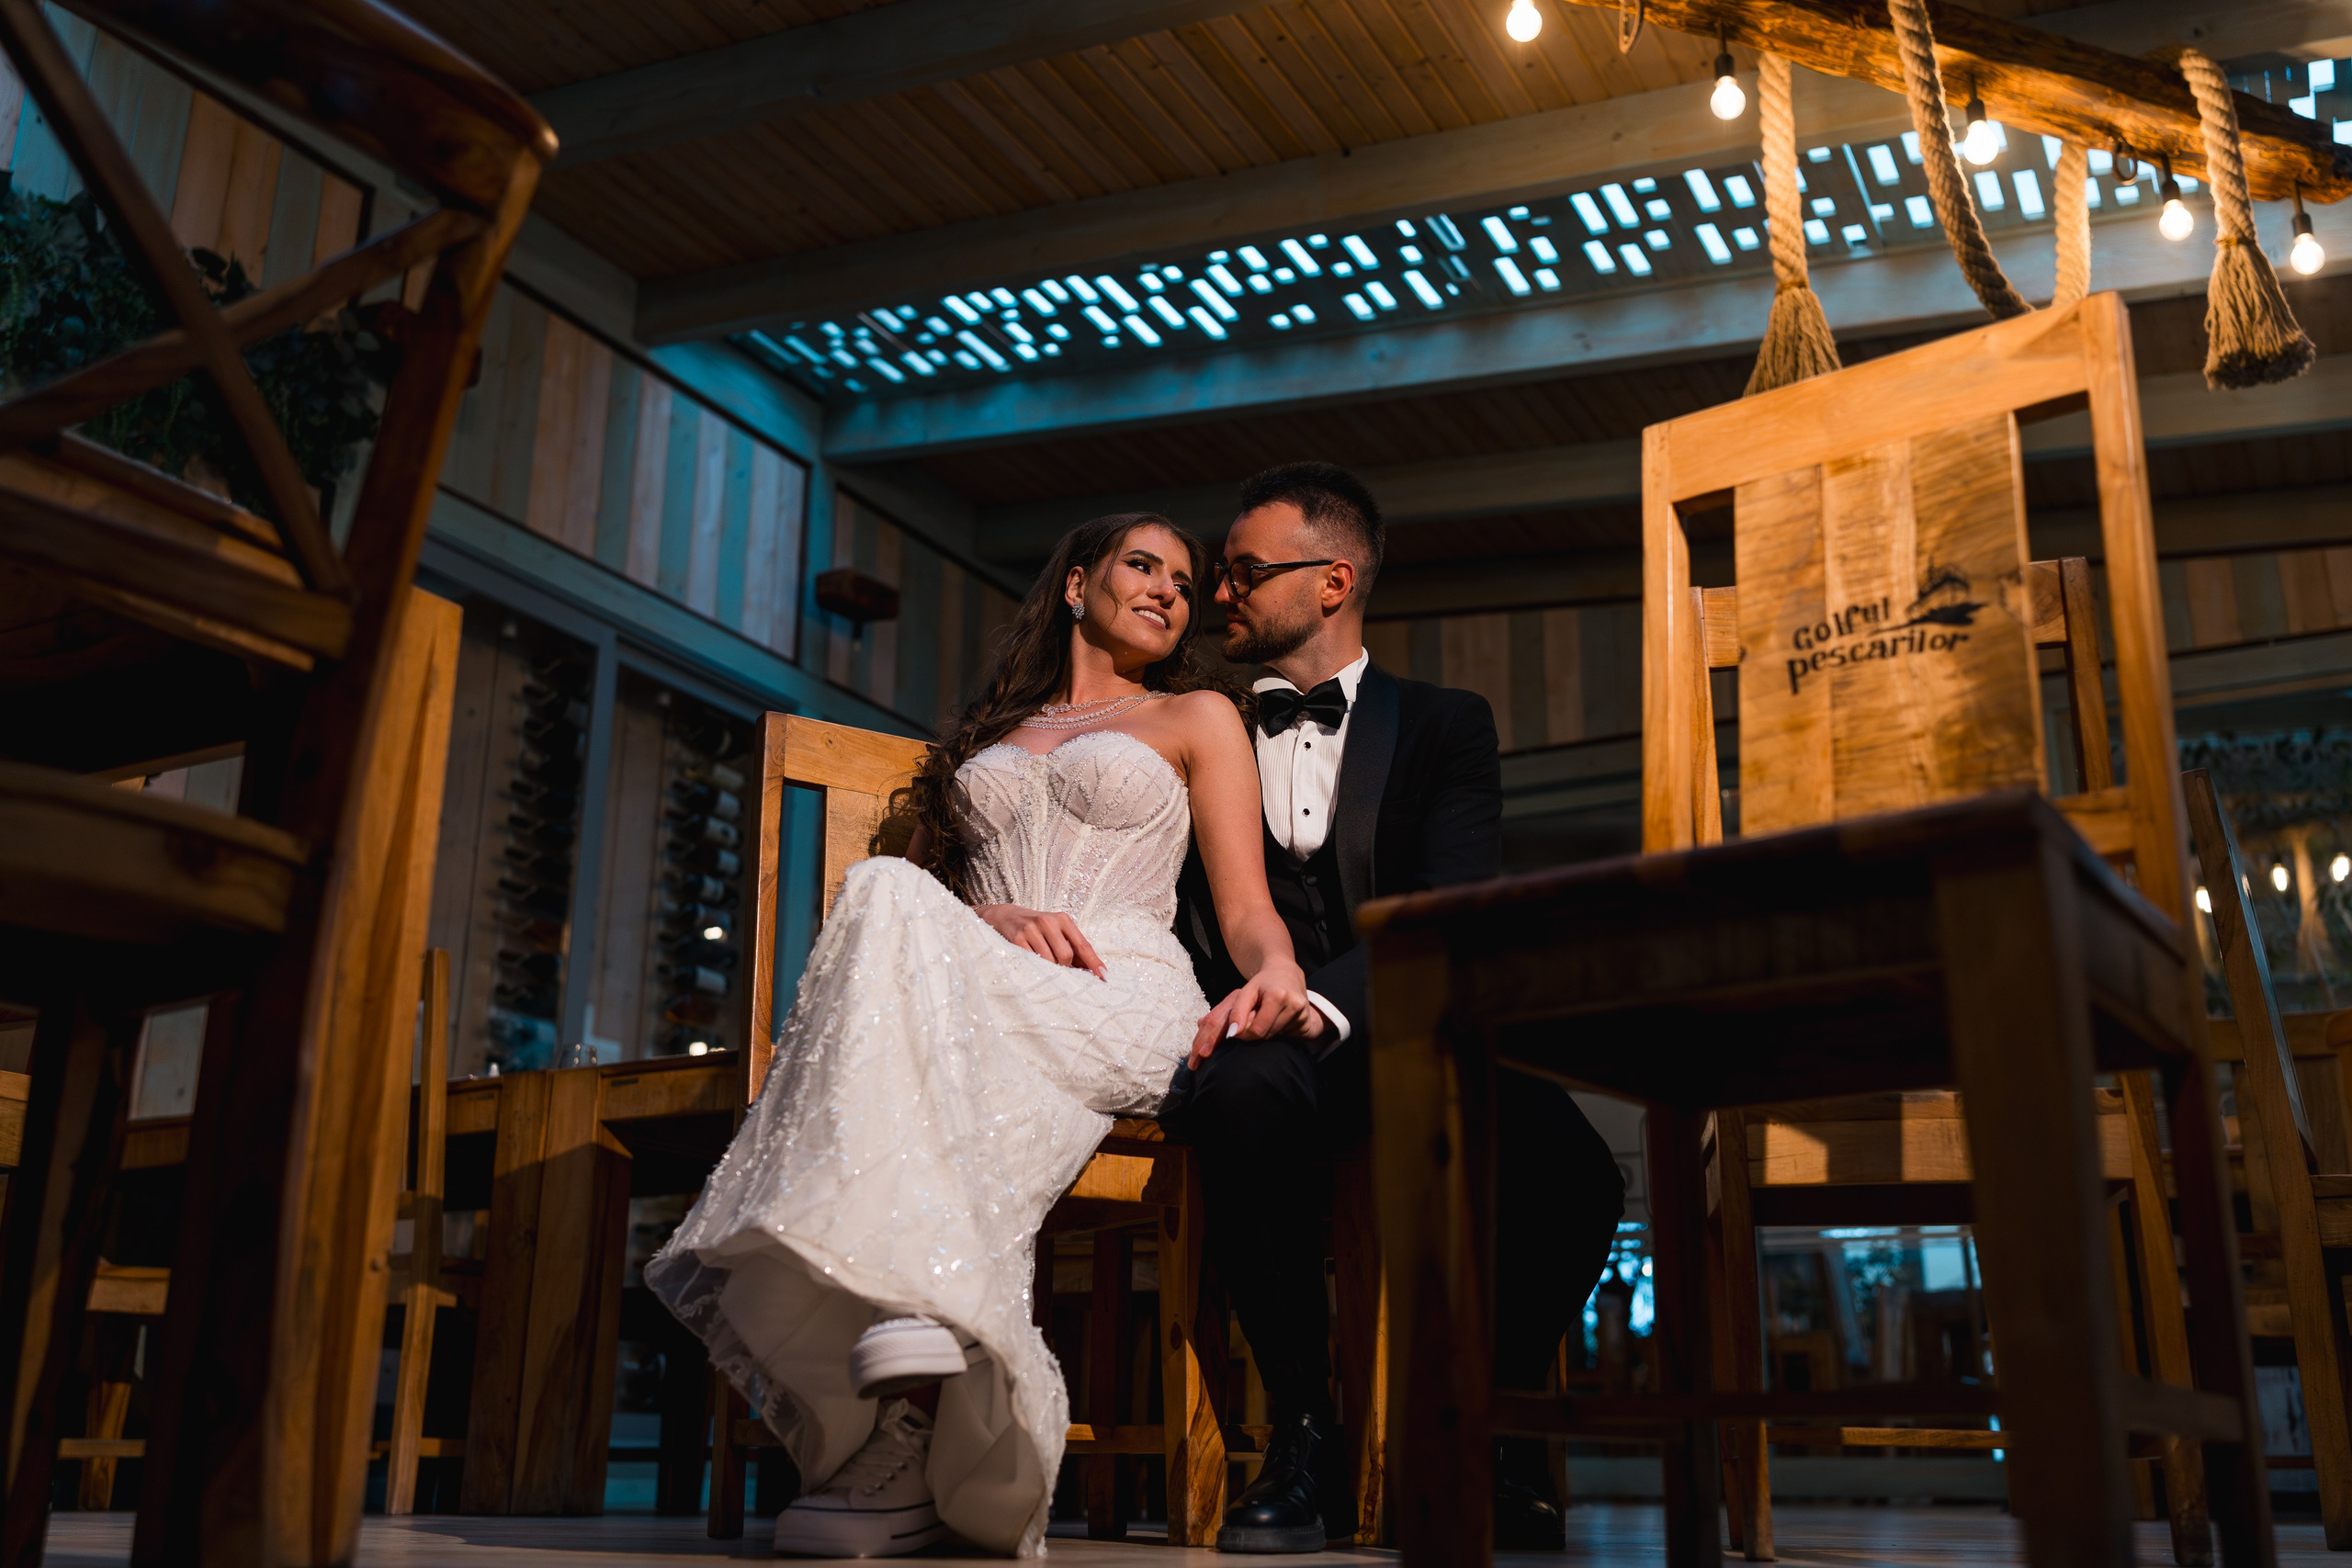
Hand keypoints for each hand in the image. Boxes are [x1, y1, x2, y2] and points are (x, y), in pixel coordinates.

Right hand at [976, 904, 1104, 978]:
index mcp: (1062, 919)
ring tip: (1044, 965)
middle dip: (1065, 968)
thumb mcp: (1055, 931)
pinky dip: (1036, 968)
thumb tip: (1092, 970)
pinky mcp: (1016, 939)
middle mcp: (1048, 921)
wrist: (1003, 916)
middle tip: (1059, 971)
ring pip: (1049, 961)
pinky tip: (1032, 964)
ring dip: (1050, 970)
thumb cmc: (1036, 927)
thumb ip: (1072, 947)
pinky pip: (1032, 962)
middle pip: (1066, 956)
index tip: (1104, 976)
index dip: (1094, 962)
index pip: (1082, 944)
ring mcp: (1031, 929)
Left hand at [1188, 965, 1319, 1066]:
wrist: (1287, 973)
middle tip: (1249, 1021)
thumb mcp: (1245, 993)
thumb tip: (1232, 1035)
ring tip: (1264, 1016)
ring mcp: (1302, 1014)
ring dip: (1264, 1031)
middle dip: (1252, 1032)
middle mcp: (1293, 1004)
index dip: (1243, 1034)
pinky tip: (1277, 1020)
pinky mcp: (1306, 1022)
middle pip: (1265, 1035)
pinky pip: (1286, 1036)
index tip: (1234, 1033)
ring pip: (1274, 1037)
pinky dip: (1277, 1031)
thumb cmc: (1262, 984)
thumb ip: (1236, 1012)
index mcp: (1276, 996)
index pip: (1257, 1029)